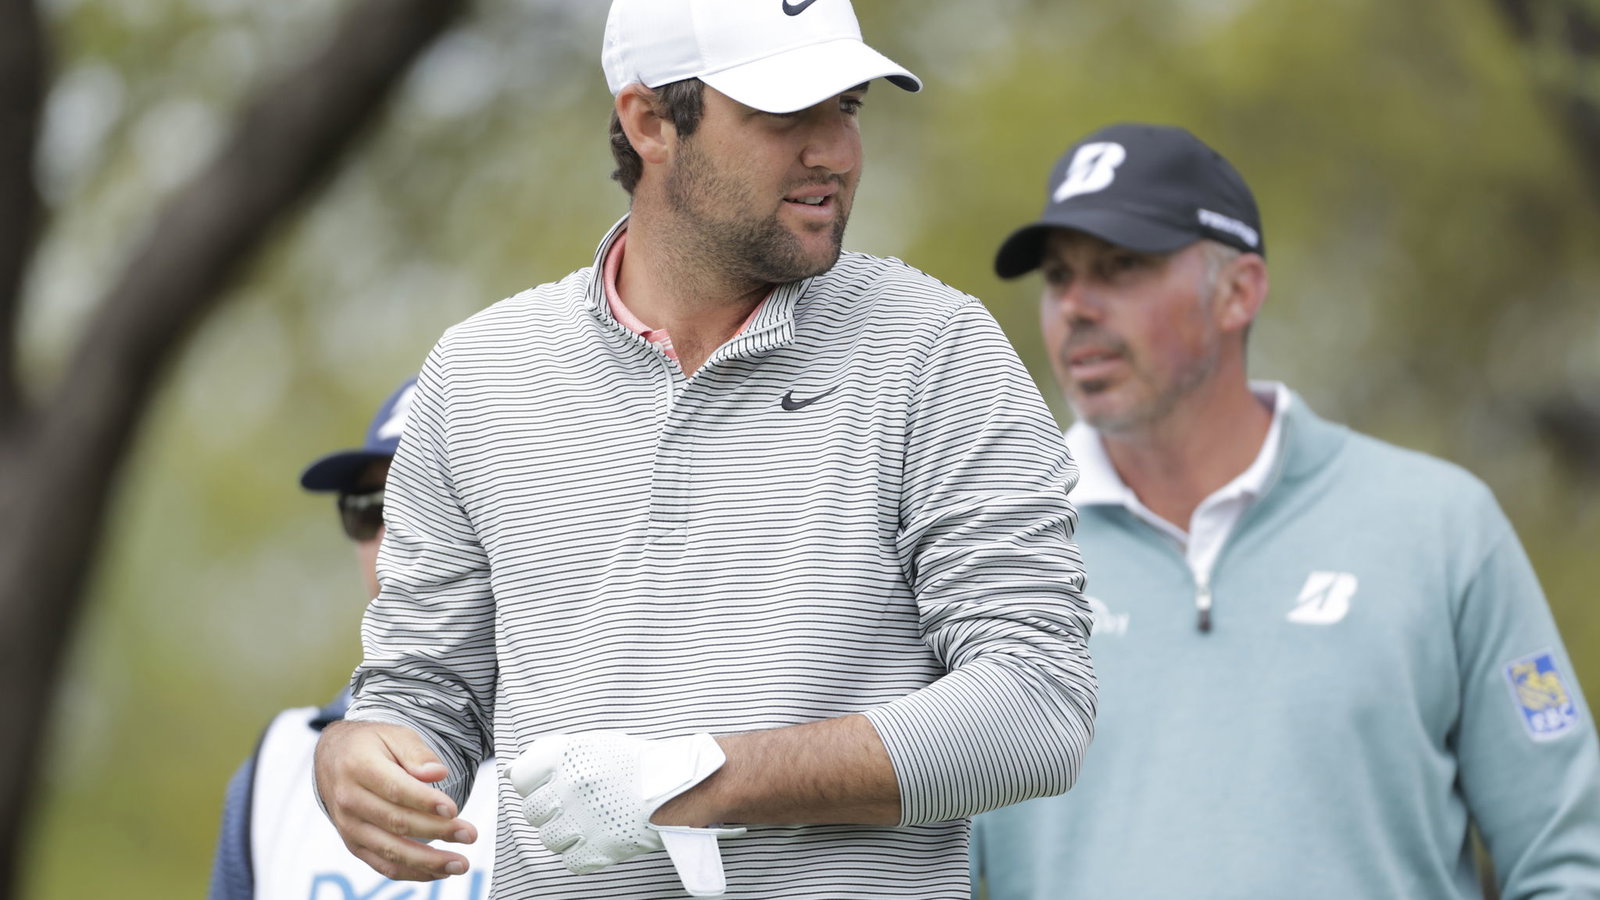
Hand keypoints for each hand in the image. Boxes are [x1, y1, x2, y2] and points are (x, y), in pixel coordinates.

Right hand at [313, 720, 478, 880]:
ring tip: (459, 863)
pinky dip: (411, 872)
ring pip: (390, 850)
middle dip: (437, 832)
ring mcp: (349, 826)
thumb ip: (417, 754)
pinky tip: (438, 871)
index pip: (395, 789)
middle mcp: (350, 800)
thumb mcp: (395, 735)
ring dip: (427, 861)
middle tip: (469, 835)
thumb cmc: (372, 745)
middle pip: (396, 822)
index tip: (453, 810)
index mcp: (359, 767)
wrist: (333, 759)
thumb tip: (438, 774)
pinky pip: (382, 865)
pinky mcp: (354, 844)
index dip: (425, 802)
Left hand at [509, 731, 745, 895]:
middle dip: (549, 811)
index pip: (520, 778)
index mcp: (567, 757)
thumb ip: (551, 754)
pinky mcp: (599, 849)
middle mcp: (571, 787)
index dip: (534, 785)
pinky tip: (597, 838)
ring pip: (549, 839)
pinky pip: (570, 861)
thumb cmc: (637, 765)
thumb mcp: (593, 744)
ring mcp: (583, 820)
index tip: (548, 787)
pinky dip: (581, 855)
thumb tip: (513, 768)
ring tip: (589, 822)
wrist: (680, 786)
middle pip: (532, 812)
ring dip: (565, 834)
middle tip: (573, 806)